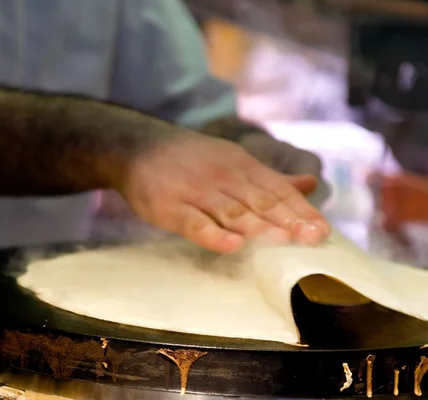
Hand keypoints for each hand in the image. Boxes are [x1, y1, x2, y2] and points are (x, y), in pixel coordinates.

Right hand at [119, 131, 330, 252]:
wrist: (138, 147)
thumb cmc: (190, 159)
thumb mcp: (233, 160)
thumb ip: (271, 177)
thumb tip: (311, 183)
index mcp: (241, 165)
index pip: (277, 190)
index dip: (300, 210)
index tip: (322, 230)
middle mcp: (223, 177)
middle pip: (260, 201)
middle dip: (288, 220)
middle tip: (312, 239)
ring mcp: (197, 192)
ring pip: (233, 212)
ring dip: (260, 227)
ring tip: (284, 241)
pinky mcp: (171, 208)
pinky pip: (195, 223)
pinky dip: (214, 235)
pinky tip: (233, 245)